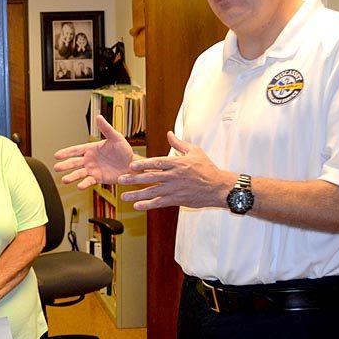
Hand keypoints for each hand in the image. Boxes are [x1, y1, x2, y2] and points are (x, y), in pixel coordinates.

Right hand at [54, 115, 133, 188]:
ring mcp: (92, 170)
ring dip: (72, 176)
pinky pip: (89, 181)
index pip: (76, 150)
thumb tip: (99, 116)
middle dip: (65, 165)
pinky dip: (84, 184)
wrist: (132, 165)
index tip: (57, 155)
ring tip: (64, 180)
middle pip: (74, 162)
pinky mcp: (98, 178)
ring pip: (79, 173)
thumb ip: (106, 128)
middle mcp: (89, 160)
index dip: (66, 152)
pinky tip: (79, 186)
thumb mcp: (116, 137)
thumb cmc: (124, 150)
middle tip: (56, 168)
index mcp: (91, 149)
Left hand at [118, 131, 232, 209]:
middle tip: (120, 180)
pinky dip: (148, 205)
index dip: (143, 164)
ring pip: (152, 192)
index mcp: (177, 163)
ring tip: (123, 196)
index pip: (157, 163)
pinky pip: (160, 203)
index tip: (131, 165)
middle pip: (151, 177)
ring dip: (137, 194)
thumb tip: (169, 133)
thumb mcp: (195, 152)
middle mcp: (174, 176)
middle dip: (134, 179)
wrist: (218, 187)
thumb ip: (179, 144)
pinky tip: (137, 206)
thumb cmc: (207, 168)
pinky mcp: (177, 200)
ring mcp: (175, 189)